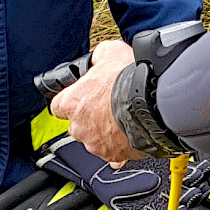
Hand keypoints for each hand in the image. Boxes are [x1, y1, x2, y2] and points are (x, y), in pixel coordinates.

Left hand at [52, 39, 135, 161]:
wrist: (151, 103)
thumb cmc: (128, 80)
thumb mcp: (111, 53)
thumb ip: (99, 57)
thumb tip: (100, 57)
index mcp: (72, 102)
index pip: (58, 106)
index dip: (71, 101)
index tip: (81, 98)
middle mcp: (79, 126)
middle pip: (77, 125)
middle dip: (90, 118)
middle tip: (108, 107)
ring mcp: (96, 143)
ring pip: (95, 141)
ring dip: (106, 132)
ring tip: (123, 120)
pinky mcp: (114, 155)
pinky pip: (113, 155)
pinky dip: (120, 148)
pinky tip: (129, 137)